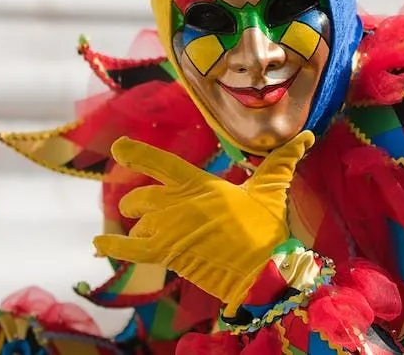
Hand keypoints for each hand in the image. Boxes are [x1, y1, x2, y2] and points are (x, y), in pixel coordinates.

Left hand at [93, 130, 313, 313]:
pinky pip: (132, 250)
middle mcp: (179, 204)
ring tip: (141, 233)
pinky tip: (97, 246)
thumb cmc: (268, 227)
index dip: (138, 153)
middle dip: (137, 201)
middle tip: (135, 206)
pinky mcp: (168, 255)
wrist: (264, 266)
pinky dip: (113, 248)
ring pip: (140, 224)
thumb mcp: (273, 190)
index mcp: (200, 184)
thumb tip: (305, 137)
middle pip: (143, 197)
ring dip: (139, 228)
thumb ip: (282, 162)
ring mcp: (171, 229)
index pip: (162, 163)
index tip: (119, 146)